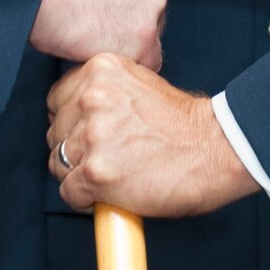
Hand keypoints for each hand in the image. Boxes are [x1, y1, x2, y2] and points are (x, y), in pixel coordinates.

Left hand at [47, 54, 257, 217]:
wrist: (214, 150)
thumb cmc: (183, 124)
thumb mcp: (139, 84)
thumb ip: (106, 92)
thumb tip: (76, 114)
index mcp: (101, 70)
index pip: (57, 99)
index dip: (71, 121)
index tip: (85, 133)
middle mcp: (92, 98)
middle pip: (55, 132)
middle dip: (73, 149)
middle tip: (102, 158)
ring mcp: (93, 136)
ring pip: (58, 163)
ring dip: (78, 175)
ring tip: (108, 175)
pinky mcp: (96, 173)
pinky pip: (69, 192)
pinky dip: (85, 200)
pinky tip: (109, 193)